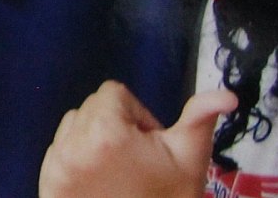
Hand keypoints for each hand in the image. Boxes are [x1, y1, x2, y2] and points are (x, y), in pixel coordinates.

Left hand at [39, 81, 235, 197]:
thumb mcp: (189, 158)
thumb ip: (201, 117)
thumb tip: (229, 96)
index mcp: (106, 131)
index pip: (114, 93)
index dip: (137, 115)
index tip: (149, 145)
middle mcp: (74, 144)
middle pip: (91, 108)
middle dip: (114, 126)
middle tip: (136, 162)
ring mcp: (56, 166)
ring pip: (72, 127)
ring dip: (92, 140)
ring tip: (117, 172)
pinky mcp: (48, 185)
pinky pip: (58, 152)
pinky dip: (75, 160)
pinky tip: (98, 184)